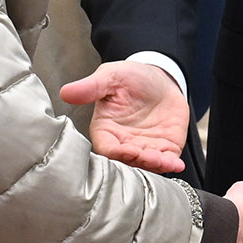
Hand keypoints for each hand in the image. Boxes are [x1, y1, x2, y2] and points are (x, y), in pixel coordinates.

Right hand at [60, 61, 186, 171]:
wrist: (161, 78)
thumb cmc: (132, 77)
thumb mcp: (111, 76)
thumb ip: (90, 87)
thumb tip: (66, 92)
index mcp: (106, 129)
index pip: (106, 148)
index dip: (116, 152)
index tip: (126, 150)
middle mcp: (124, 143)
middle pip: (127, 162)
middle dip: (138, 162)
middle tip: (148, 157)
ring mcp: (145, 148)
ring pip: (147, 165)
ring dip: (155, 166)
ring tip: (163, 160)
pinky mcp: (165, 148)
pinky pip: (167, 161)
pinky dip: (171, 164)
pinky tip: (176, 163)